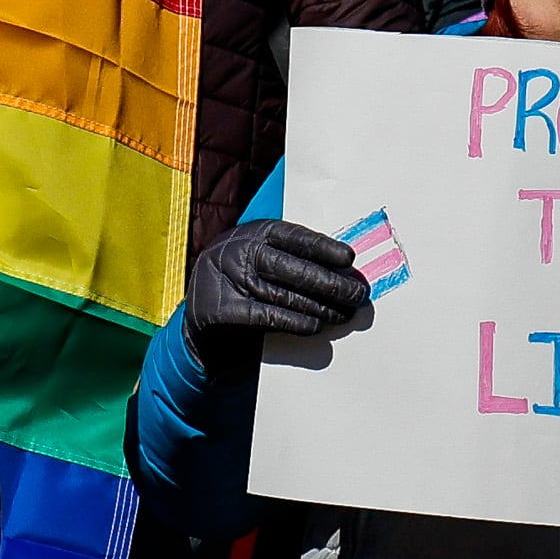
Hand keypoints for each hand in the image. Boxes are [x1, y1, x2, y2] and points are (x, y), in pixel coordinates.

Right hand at [184, 217, 371, 353]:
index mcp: (252, 232)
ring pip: (282, 294)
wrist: (201, 319)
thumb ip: (294, 262)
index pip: (292, 236)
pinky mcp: (220, 310)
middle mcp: (238, 251)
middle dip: (329, 282)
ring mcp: (227, 280)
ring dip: (319, 307)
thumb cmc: (245, 286)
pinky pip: (265, 316)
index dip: (323, 247)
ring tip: (343, 314)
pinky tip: (315, 326)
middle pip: (291, 266)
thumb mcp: (262, 261)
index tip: (350, 259)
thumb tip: (344, 274)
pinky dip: (293, 321)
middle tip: (357, 294)